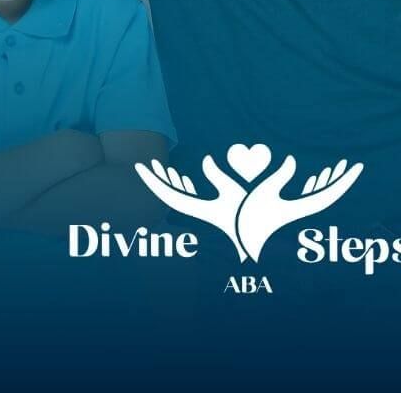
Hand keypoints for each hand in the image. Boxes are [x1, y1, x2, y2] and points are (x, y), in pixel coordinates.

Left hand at [134, 155, 248, 261]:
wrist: (259, 242)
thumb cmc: (250, 217)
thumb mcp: (235, 193)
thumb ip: (219, 177)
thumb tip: (206, 160)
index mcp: (197, 209)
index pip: (167, 194)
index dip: (152, 180)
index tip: (141, 166)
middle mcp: (196, 214)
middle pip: (169, 195)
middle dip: (159, 179)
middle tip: (149, 164)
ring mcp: (202, 215)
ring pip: (179, 198)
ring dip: (172, 182)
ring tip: (165, 168)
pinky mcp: (209, 214)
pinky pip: (190, 201)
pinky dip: (184, 189)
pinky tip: (184, 180)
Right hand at [235, 155, 363, 261]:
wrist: (242, 241)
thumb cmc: (250, 218)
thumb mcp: (264, 192)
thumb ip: (280, 175)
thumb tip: (293, 159)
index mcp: (303, 208)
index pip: (332, 193)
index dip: (346, 179)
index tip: (358, 167)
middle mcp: (304, 212)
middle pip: (330, 194)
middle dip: (340, 179)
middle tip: (350, 164)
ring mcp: (298, 214)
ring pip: (320, 196)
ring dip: (326, 182)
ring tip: (333, 169)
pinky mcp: (290, 213)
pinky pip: (309, 199)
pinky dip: (314, 187)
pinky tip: (315, 179)